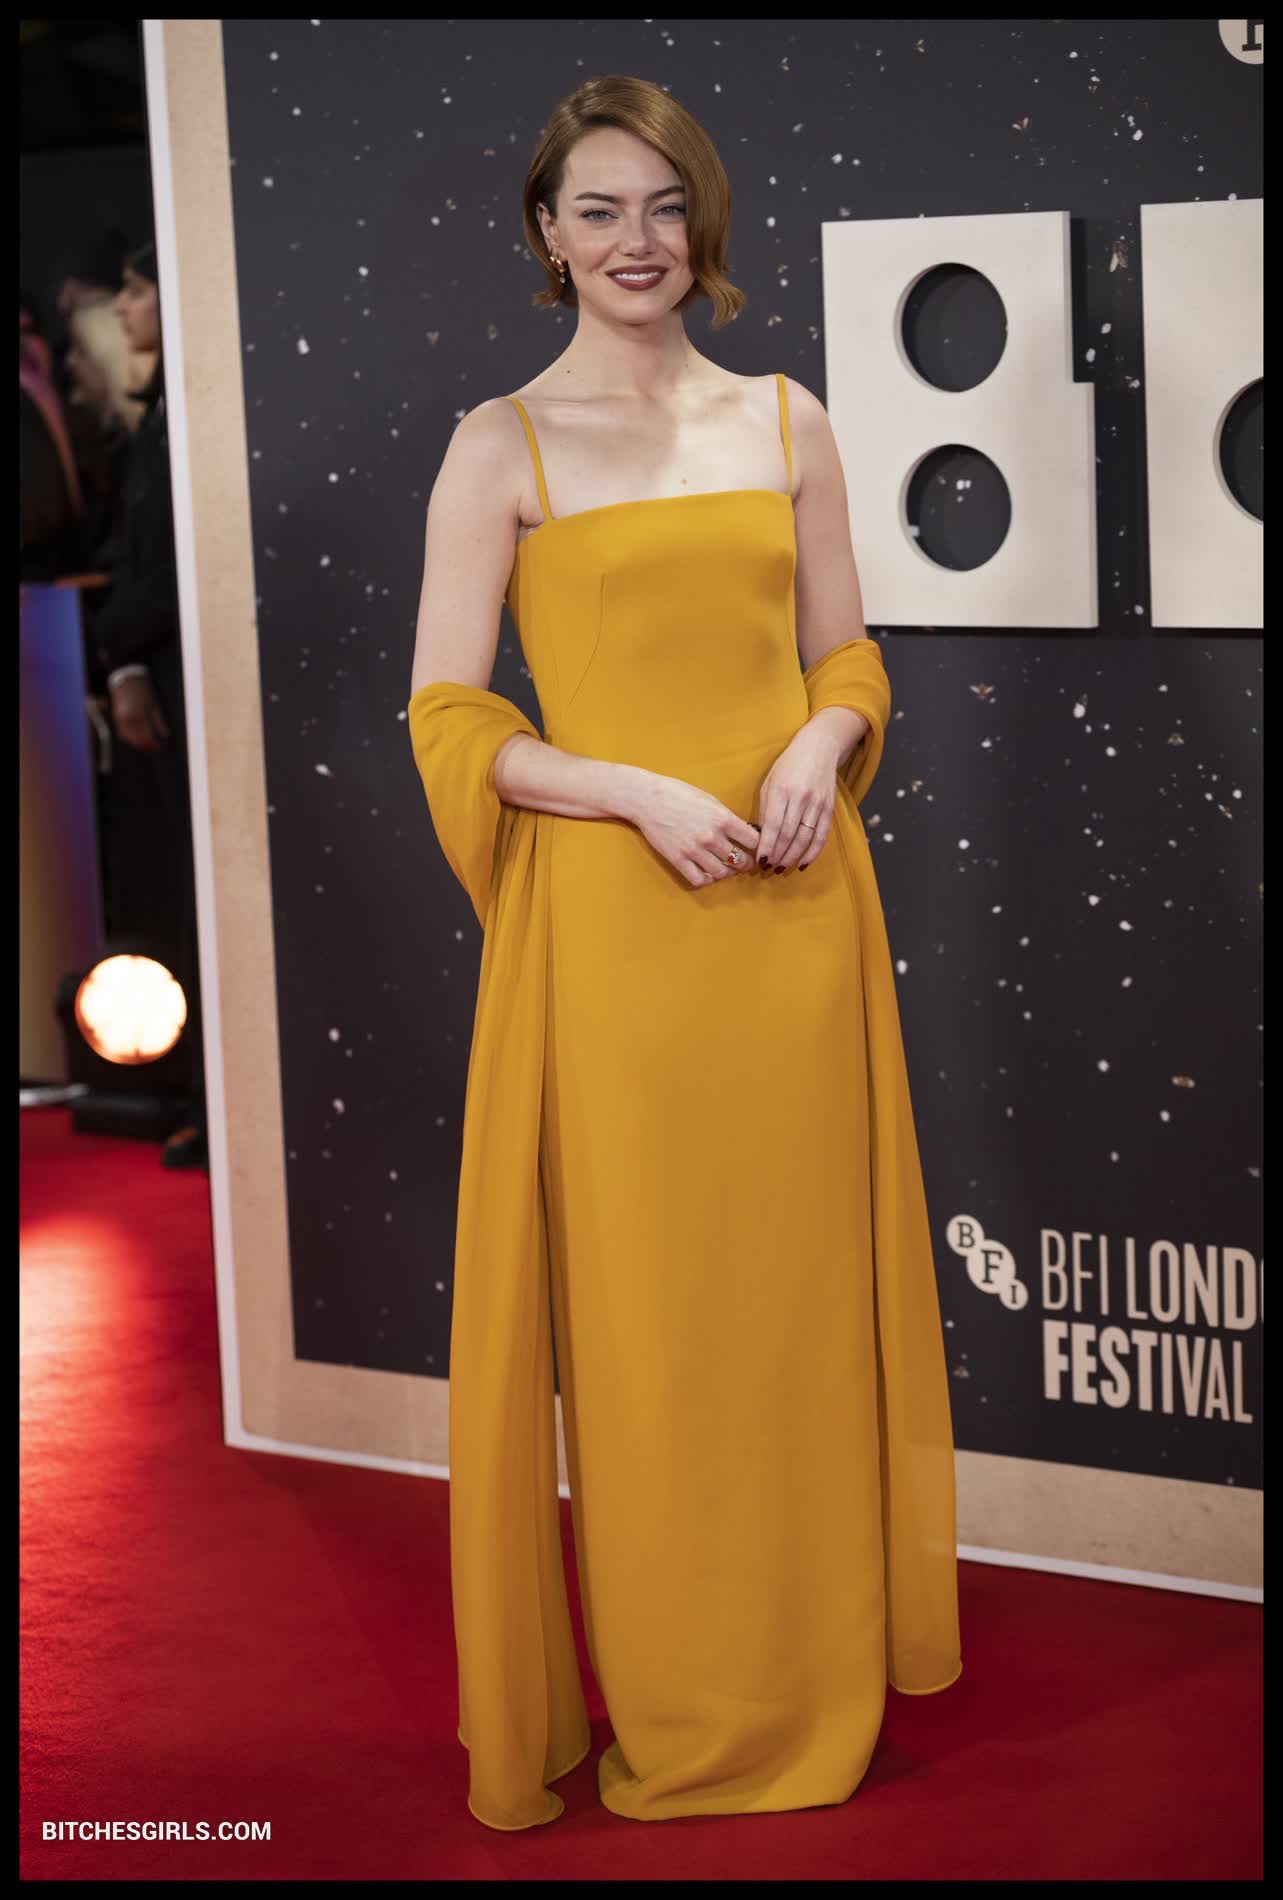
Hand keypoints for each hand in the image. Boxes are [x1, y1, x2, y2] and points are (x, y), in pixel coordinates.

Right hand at [109, 675, 169, 752]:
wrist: (127, 678)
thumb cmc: (144, 690)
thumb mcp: (155, 704)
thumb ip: (159, 721)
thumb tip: (165, 735)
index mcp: (141, 715)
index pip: (149, 735)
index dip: (155, 744)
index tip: (161, 747)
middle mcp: (130, 718)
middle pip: (138, 739)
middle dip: (147, 746)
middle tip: (154, 748)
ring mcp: (122, 718)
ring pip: (129, 737)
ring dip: (138, 744)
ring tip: (146, 746)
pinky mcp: (117, 716)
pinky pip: (122, 732)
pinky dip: (129, 738)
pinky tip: (135, 739)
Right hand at [630, 773, 761, 888]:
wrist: (647, 798)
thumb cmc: (678, 794)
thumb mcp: (710, 800)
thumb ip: (726, 818)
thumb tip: (742, 832)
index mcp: (723, 818)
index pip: (754, 840)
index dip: (759, 845)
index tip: (757, 847)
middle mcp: (711, 836)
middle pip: (741, 861)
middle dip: (747, 863)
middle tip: (746, 862)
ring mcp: (694, 850)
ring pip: (722, 873)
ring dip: (728, 873)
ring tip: (727, 868)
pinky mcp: (678, 859)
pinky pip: (699, 879)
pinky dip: (707, 880)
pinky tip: (708, 873)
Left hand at [755, 718, 854, 870]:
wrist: (819, 748)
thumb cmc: (788, 766)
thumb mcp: (770, 782)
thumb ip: (766, 809)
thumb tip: (761, 837)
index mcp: (781, 790)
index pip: (773, 825)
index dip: (767, 847)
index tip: (759, 861)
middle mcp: (800, 798)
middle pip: (788, 835)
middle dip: (778, 856)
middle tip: (769, 870)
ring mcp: (817, 804)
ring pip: (804, 838)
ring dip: (792, 857)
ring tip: (782, 869)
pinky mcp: (829, 808)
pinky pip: (821, 836)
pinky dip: (812, 853)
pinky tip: (803, 863)